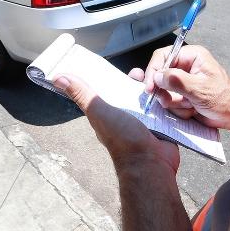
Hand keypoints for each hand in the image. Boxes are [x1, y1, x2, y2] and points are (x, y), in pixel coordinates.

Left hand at [54, 74, 179, 172]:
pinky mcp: (161, 122)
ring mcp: (145, 119)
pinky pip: (165, 105)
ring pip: (150, 96)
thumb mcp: (99, 112)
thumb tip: (58, 77)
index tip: (119, 67)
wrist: (150, 162)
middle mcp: (126, 114)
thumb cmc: (123, 140)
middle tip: (142, 74)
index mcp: (108, 111)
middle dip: (138, 80)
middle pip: (132, 90)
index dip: (113, 76)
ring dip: (154, 88)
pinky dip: (168, 98)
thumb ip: (82, 95)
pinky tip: (171, 90)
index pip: (109, 88)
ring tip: (158, 82)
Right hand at [138, 45, 229, 132]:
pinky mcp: (182, 95)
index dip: (154, 70)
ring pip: (164, 91)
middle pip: (160, 75)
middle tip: (171, 101)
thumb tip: (157, 76)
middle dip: (165, 91)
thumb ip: (177, 81)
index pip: (163, 56)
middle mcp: (185, 66)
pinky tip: (192, 109)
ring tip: (190, 105)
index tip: (150, 87)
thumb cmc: (224, 99)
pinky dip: (179, 109)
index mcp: (192, 55)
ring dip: (175, 102)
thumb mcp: (200, 89)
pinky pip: (170, 101)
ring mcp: (183, 81)